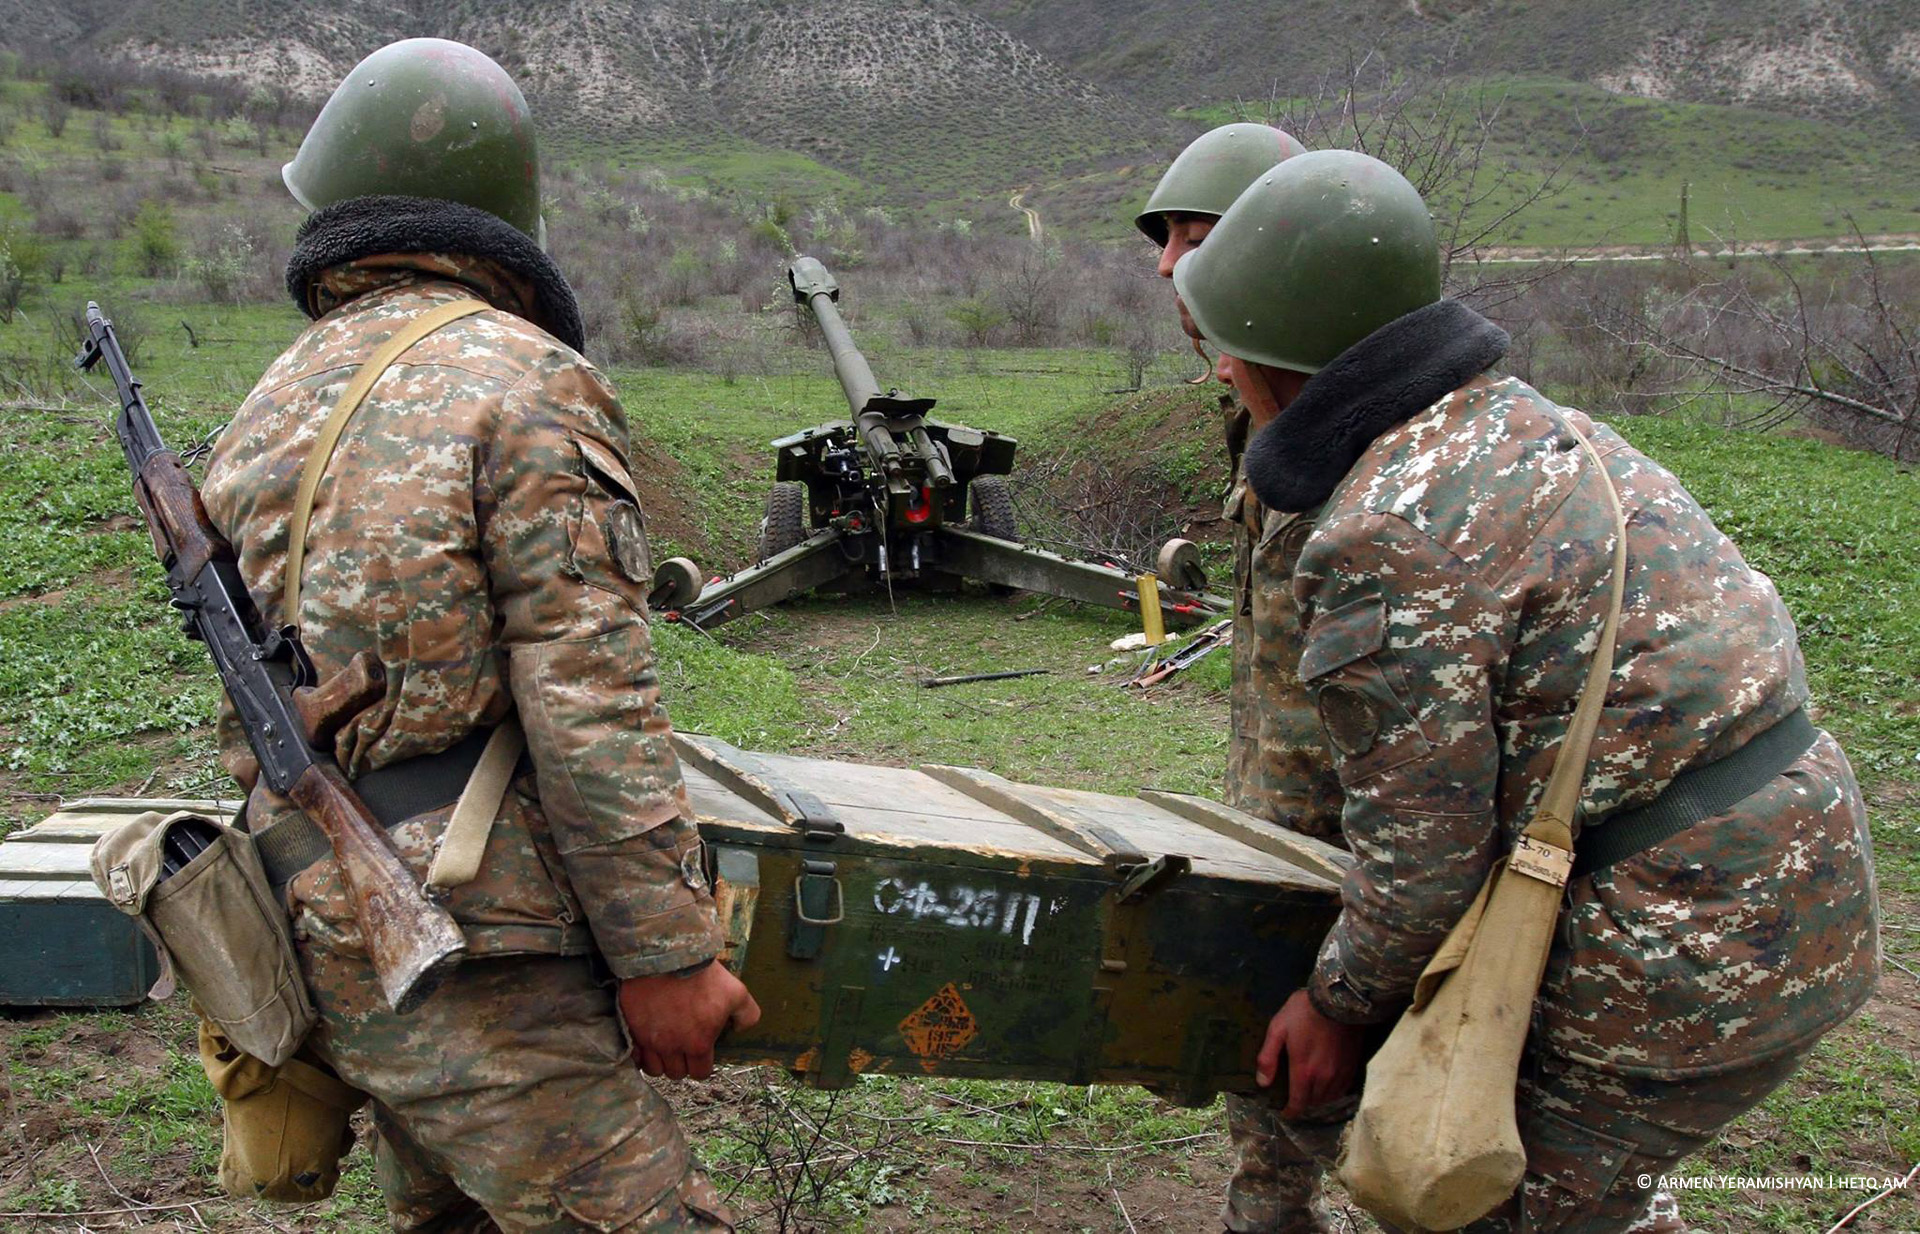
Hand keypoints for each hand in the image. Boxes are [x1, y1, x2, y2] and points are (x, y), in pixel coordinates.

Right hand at [618, 962, 760, 1080]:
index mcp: (697, 1043)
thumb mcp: (736, 991)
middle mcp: (671, 1047)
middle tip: (683, 1046)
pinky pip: (634, 1056)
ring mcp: (648, 1039)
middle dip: (682, 1064)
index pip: (700, 1073)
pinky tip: (647, 1043)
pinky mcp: (630, 1028)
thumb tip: (741, 1029)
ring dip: (660, 1062)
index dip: (702, 1065)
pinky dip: (640, 1055)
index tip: (701, 1052)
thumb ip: (746, 1014)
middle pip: (676, 1073)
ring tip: (665, 1046)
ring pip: (653, 1069)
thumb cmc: (701, 974)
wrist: (665, 955)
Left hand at [1256, 989, 1364, 1117]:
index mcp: (1304, 1071)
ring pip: (1329, 1098)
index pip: (1298, 1103)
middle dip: (1303, 1104)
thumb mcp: (1278, 1029)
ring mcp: (1340, 1073)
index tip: (1284, 1113)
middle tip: (1295, 1099)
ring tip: (1309, 1093)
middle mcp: (1324, 1078)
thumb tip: (1262, 1082)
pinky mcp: (1352, 1065)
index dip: (1290, 1112)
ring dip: (1318, 1099)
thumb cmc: (1303, 1012)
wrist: (1338, 999)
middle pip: (1313, 1103)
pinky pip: (1343, 1089)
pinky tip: (1327, 1085)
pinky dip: (1333, 1092)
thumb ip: (1268, 1057)